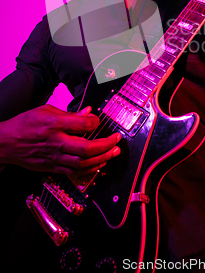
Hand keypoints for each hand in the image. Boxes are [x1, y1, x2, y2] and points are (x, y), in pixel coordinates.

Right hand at [0, 104, 120, 175]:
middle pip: (86, 148)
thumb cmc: (24, 125)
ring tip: (113, 153)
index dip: (95, 122)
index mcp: (54, 125)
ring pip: (83, 163)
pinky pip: (75, 171)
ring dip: (102, 158)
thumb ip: (69, 113)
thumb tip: (88, 112)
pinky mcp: (53, 167)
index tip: (99, 121)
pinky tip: (99, 164)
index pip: (82, 125)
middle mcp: (56, 142)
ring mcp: (55, 158)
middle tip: (116, 140)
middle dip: (106, 145)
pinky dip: (90, 169)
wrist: (6, 143)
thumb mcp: (46, 110)